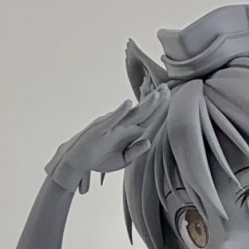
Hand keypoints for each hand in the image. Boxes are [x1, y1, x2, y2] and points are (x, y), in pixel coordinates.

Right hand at [47, 88, 168, 193]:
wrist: (78, 161)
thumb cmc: (100, 159)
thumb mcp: (122, 161)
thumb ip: (135, 152)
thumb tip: (148, 142)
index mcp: (129, 132)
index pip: (148, 118)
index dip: (159, 109)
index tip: (169, 97)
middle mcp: (122, 125)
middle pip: (143, 112)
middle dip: (155, 101)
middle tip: (167, 87)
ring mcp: (112, 125)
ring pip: (131, 113)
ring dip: (144, 104)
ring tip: (157, 94)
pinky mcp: (100, 128)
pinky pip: (111, 119)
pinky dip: (120, 112)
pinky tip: (129, 104)